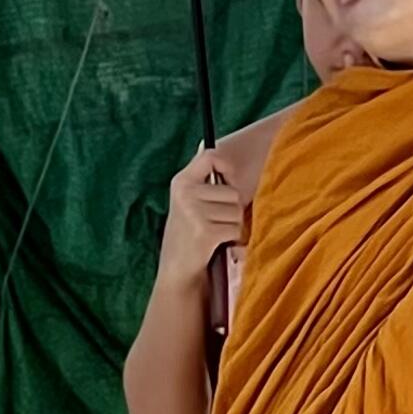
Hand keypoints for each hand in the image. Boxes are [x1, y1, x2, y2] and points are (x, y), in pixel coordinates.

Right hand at [159, 147, 245, 286]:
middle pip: (233, 192)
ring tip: (215, 234)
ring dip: (232, 226)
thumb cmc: (187, 234)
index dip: (226, 167)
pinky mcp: (204, 231)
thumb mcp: (186, 200)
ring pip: (236, 211)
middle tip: (215, 223)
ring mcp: (194, 212)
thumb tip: (203, 143)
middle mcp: (185, 193)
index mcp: (181, 182)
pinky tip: (217, 245)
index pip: (210, 157)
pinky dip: (232, 240)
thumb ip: (198, 176)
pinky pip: (235, 229)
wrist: (176, 271)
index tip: (229, 181)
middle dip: (231, 210)